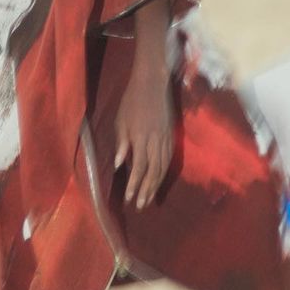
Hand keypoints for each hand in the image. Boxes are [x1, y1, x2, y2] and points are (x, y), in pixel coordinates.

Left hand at [113, 60, 173, 210]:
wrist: (152, 84)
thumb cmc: (131, 102)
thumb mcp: (121, 121)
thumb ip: (121, 144)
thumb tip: (118, 165)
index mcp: (141, 139)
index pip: (138, 168)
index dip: (134, 186)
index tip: (129, 199)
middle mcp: (156, 143)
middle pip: (153, 172)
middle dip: (146, 191)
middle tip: (141, 206)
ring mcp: (166, 140)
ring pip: (163, 168)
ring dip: (156, 185)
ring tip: (150, 199)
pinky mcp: (172, 136)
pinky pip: (170, 159)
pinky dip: (165, 172)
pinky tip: (160, 180)